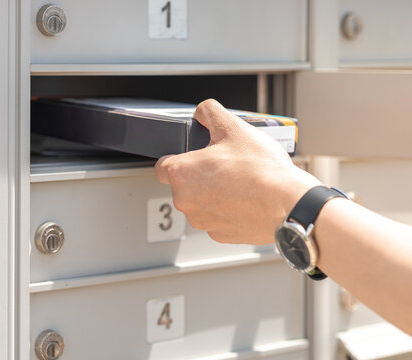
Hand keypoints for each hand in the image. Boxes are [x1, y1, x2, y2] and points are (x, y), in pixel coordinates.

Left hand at [154, 99, 320, 244]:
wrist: (288, 205)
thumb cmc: (261, 171)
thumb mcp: (234, 127)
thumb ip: (210, 112)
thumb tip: (203, 111)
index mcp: (182, 174)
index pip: (162, 166)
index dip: (177, 157)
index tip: (191, 155)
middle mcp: (185, 201)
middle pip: (183, 184)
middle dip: (199, 174)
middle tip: (224, 164)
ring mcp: (202, 220)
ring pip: (200, 202)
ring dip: (212, 193)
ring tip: (238, 180)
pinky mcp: (219, 234)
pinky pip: (216, 218)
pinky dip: (227, 209)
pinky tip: (244, 198)